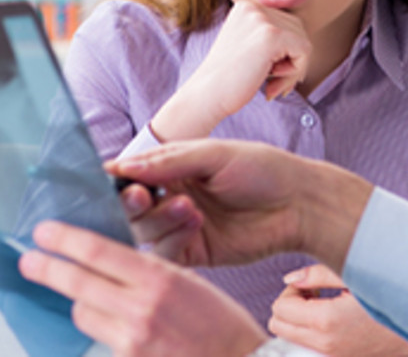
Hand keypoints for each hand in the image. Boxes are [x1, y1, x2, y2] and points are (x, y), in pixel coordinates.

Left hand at [18, 220, 266, 356]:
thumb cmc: (221, 325)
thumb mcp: (189, 284)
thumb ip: (148, 275)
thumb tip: (108, 265)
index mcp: (161, 279)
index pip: (99, 252)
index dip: (65, 240)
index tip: (44, 232)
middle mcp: (142, 309)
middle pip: (78, 284)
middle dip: (48, 269)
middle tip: (28, 259)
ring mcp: (133, 341)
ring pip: (84, 314)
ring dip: (83, 305)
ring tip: (93, 301)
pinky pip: (100, 340)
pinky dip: (103, 331)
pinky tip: (117, 329)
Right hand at [107, 139, 372, 271]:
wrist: (299, 202)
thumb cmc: (262, 168)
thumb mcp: (214, 154)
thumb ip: (168, 161)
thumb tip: (122, 165)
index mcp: (172, 168)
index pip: (131, 175)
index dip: (116, 178)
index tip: (109, 178)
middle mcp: (171, 197)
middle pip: (130, 208)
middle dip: (130, 203)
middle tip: (140, 196)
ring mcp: (181, 227)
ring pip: (145, 232)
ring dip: (159, 219)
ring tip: (188, 206)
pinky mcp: (195, 253)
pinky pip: (166, 253)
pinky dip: (173, 238)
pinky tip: (195, 222)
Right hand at [151, 0, 311, 139]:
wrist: (206, 96)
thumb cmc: (229, 80)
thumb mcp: (249, 48)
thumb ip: (273, 39)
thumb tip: (306, 44)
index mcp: (246, 7)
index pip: (287, 24)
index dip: (286, 53)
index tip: (273, 75)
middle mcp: (254, 7)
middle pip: (298, 30)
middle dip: (293, 61)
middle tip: (274, 84)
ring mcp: (262, 19)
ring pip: (303, 41)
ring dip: (295, 69)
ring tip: (272, 84)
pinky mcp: (271, 35)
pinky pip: (305, 51)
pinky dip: (297, 72)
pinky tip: (273, 84)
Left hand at [269, 265, 407, 356]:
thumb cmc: (391, 292)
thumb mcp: (354, 275)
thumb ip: (317, 274)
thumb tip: (289, 280)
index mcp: (326, 321)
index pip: (279, 308)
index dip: (292, 290)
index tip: (313, 283)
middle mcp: (325, 345)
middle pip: (278, 326)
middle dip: (291, 305)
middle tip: (316, 292)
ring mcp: (332, 356)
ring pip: (292, 337)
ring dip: (301, 318)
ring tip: (328, 302)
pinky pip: (310, 344)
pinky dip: (313, 329)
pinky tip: (337, 315)